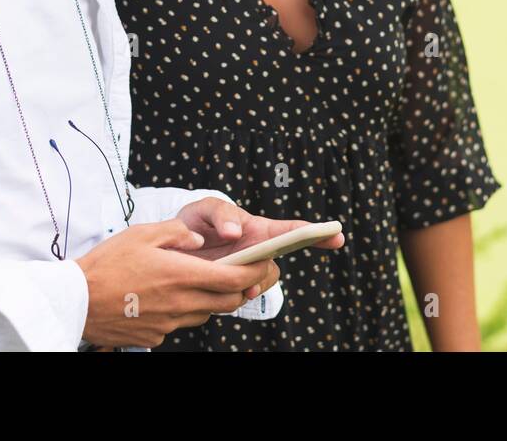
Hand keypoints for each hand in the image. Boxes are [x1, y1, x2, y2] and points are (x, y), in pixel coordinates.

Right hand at [75, 219, 276, 348]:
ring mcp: (169, 323)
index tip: (265, 262)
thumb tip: (200, 241)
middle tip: (244, 272)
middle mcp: (182, 303)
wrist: (76, 300)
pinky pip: (182, 322)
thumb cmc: (107, 263)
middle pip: (229, 301)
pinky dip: (186, 309)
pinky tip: (169, 295)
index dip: (256, 271)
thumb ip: (178, 234)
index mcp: (182, 275)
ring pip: (207, 312)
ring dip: (214, 298)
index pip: (235, 278)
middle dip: (243, 287)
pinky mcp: (156, 335)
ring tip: (203, 280)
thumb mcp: (143, 234)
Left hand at [173, 197, 345, 296]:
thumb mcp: (205, 209)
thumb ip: (221, 214)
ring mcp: (244, 274)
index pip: (292, 231)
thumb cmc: (195, 222)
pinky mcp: (228, 290)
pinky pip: (239, 298)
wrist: (169, 248)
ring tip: (239, 286)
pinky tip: (222, 291)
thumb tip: (236, 233)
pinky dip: (234, 296)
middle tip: (255, 279)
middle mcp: (257, 254)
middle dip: (268, 275)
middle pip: (276, 266)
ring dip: (252, 286)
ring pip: (259, 285)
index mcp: (258, 231)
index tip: (337, 235)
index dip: (315, 233)